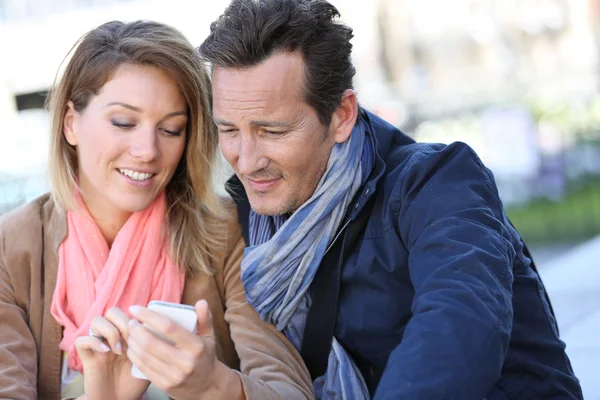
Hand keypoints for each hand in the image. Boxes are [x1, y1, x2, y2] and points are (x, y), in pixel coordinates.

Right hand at [75, 307, 149, 399]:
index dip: (136, 318)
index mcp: (127, 336)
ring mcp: (99, 347)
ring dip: (109, 331)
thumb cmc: (135, 383)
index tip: (143, 334)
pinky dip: (93, 342)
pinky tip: (105, 352)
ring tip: (118, 350)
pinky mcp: (87, 359)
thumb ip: (152, 347)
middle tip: (130, 340)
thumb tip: (159, 330)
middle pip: (112, 311)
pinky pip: (81, 340)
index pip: (128, 312)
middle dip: (122, 322)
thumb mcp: (150, 363)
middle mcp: (112, 338)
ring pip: (96, 320)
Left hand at [127, 300, 243, 399]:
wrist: (207, 387)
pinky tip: (132, 348)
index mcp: (196, 346)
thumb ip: (205, 318)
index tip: (136, 308)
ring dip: (133, 343)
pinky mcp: (165, 386)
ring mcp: (174, 376)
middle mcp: (185, 362)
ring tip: (130, 333)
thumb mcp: (209, 337)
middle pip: (152, 343)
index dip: (149, 316)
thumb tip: (201, 301)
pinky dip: (135, 357)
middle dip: (136, 330)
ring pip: (145, 357)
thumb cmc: (205, 356)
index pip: (169, 327)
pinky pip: (145, 369)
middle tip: (131, 322)